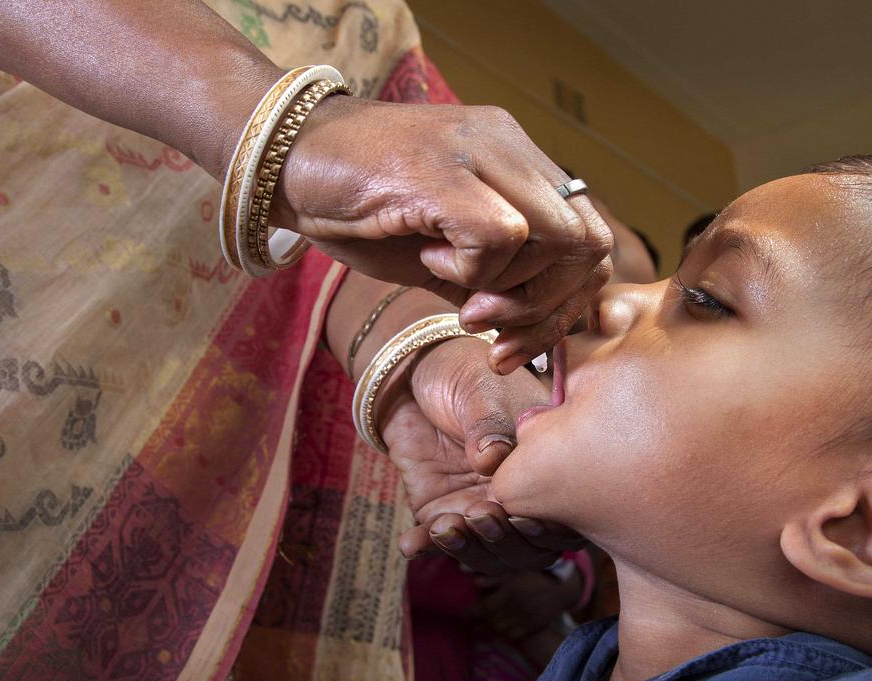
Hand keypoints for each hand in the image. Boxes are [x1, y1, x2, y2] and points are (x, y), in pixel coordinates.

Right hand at [272, 97, 612, 372]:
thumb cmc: (358, 206)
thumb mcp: (440, 250)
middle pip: (589, 243)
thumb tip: (534, 331)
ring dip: (514, 293)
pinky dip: (473, 271)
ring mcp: (481, 152)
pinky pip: (500, 237)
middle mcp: (511, 147)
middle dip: (549, 309)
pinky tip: (430, 261)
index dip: (565, 302)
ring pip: (559, 238)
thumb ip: (493, 277)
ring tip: (458, 295)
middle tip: (495, 335)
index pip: (589, 237)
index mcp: (518, 162)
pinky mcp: (445, 170)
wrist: (282, 160)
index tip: (515, 342)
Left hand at [379, 336, 583, 571]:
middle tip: (482, 514)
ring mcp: (480, 507)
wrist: (416, 370)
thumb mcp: (482, 388)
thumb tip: (492, 459)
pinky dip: (426, 546)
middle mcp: (518, 496)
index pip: (561, 513)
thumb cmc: (463, 371)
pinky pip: (436, 540)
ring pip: (486, 552)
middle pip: (527, 546)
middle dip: (505, 540)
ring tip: (447, 526)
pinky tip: (412, 543)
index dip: (549, 524)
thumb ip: (490, 425)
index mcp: (546, 467)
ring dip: (469, 548)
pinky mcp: (440, 510)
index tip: (527, 515)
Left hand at [473, 569, 582, 640]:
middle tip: (472, 621)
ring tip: (484, 624)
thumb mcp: (516, 571)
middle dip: (479, 622)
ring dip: (491, 628)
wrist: (561, 589)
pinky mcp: (533, 628)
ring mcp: (526, 619)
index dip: (471, 613)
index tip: (462, 614)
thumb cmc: (535, 576)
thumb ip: (495, 578)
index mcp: (511, 591)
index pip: (485, 607)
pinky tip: (501, 629)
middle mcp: (517, 607)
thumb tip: (475, 583)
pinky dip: (504, 634)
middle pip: (491, 621)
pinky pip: (513, 636)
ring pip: (501, 630)